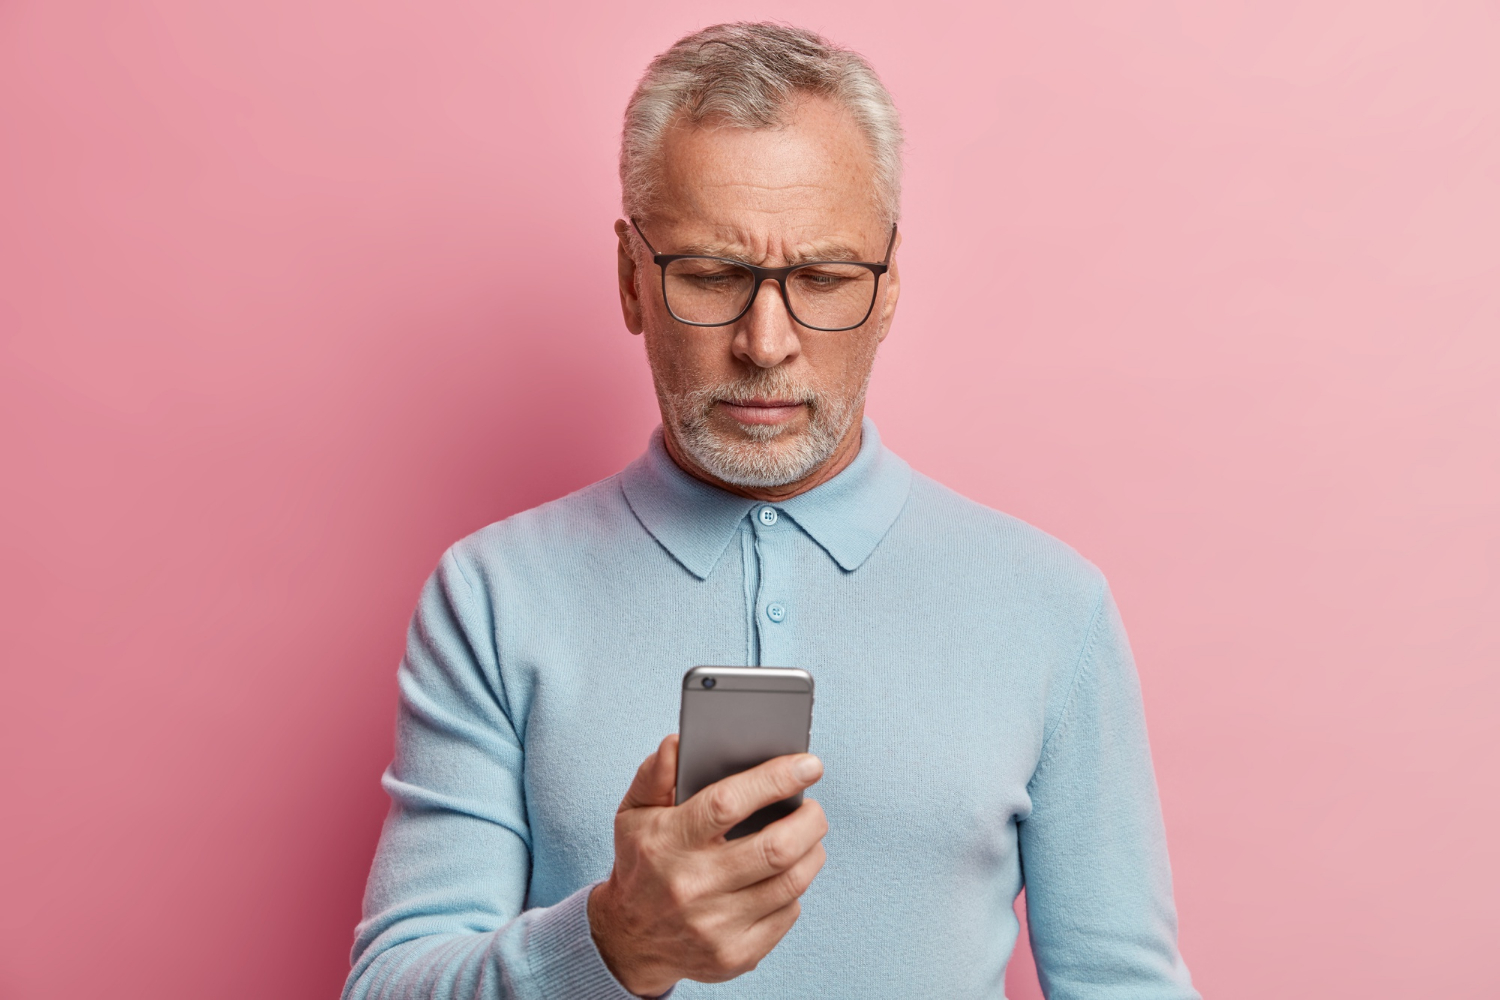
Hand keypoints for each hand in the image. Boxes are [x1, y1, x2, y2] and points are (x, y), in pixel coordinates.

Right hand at [587, 735, 827, 996]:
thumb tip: (677, 743)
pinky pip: (786, 915)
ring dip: (812, 853)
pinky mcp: (734, 955)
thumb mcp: (633, 814)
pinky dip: (795, 890)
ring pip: (790, 883)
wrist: (627, 939)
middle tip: (813, 808)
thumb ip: (653, 775)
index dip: (775, 779)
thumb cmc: (640, 864)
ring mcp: (715, 926)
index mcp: (668, 842)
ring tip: (809, 837)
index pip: (729, 802)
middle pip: (775, 848)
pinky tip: (785, 876)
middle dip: (810, 821)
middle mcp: (693, 885)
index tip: (809, 765)